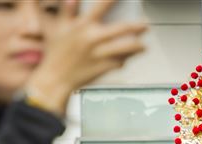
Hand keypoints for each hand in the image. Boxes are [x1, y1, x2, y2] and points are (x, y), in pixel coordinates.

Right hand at [25, 0, 146, 115]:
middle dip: (137, 26)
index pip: (102, 6)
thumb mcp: (58, 28)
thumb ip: (67, 12)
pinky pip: (122, 61)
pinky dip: (127, 59)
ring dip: (138, 46)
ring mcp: (100, 53)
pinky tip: (130, 57)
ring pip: (127, 47)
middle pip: (122, 28)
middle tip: (145, 24)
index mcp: (82, 25)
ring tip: (143, 45)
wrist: (56, 78)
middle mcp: (93, 38)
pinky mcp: (104, 67)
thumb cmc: (56, 53)